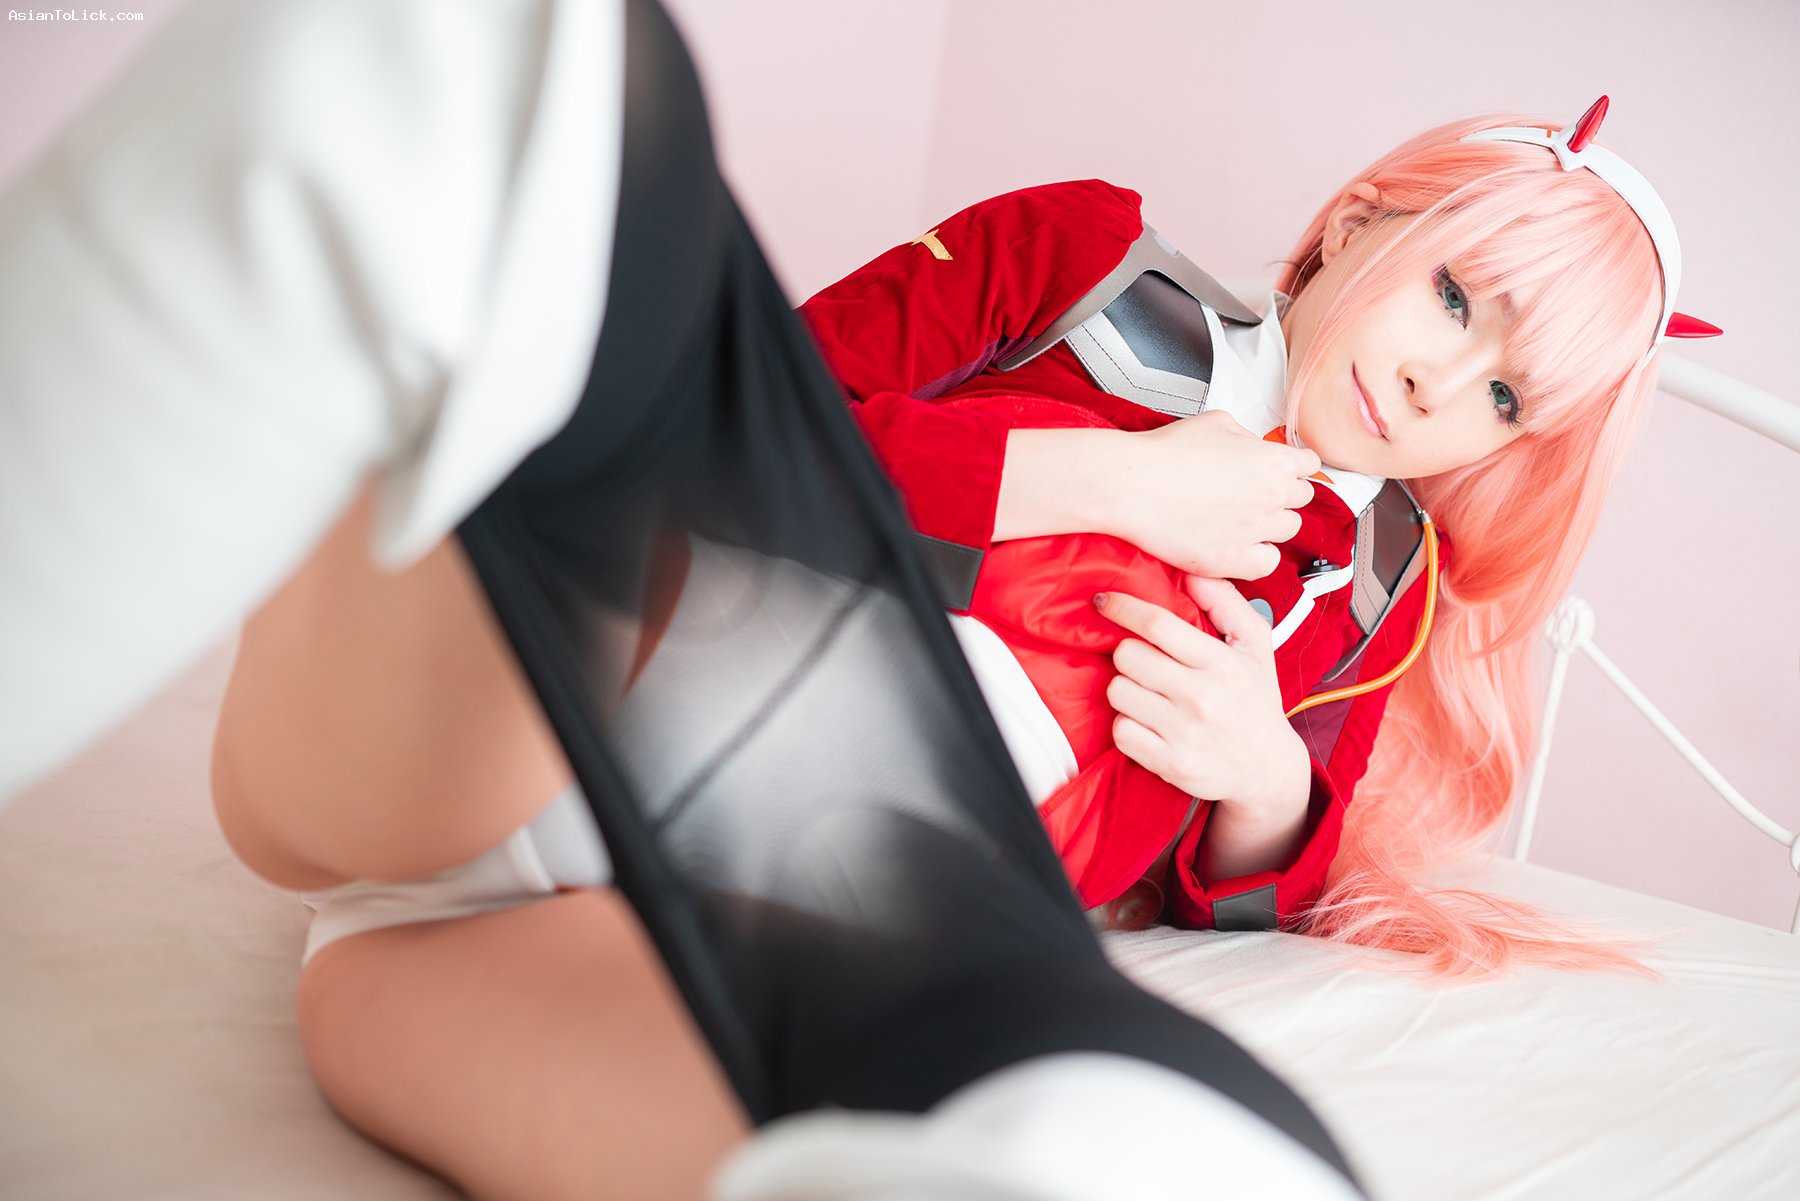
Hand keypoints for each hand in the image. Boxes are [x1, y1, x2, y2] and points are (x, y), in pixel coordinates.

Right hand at [994, 412, 1320, 580]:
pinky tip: (1239, 545)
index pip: (1309, 465)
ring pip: (1287, 532)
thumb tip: (1253, 447)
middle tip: (1254, 494)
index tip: (1281, 471)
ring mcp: (1255, 532)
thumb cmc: (1164, 453)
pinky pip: (1267, 563)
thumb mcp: (1216, 422)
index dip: (1293, 466)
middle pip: (1300, 500)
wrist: (1130, 485)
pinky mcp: (1234, 560)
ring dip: (1270, 525)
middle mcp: (1273, 497)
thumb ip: (1247, 436)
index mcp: (1274, 461)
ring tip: (1242, 520)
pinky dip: (1257, 556)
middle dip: (1281, 494)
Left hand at [1094, 575, 1309, 822]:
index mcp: (1222, 663)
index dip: (1123, 608)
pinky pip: (1121, 731)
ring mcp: (1184, 733)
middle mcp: (1203, 697)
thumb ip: (1226, 602)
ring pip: (1118, 691)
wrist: (1267, 769)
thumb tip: (1192, 573)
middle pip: (1128, 656)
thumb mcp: (1255, 645)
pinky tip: (1149, 722)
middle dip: (1128, 652)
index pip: (1157, 624)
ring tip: (1150, 694)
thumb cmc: (1255, 700)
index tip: (1105, 602)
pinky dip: (1128, 725)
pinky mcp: (1170, 763)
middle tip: (1144, 661)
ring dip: (1126, 688)